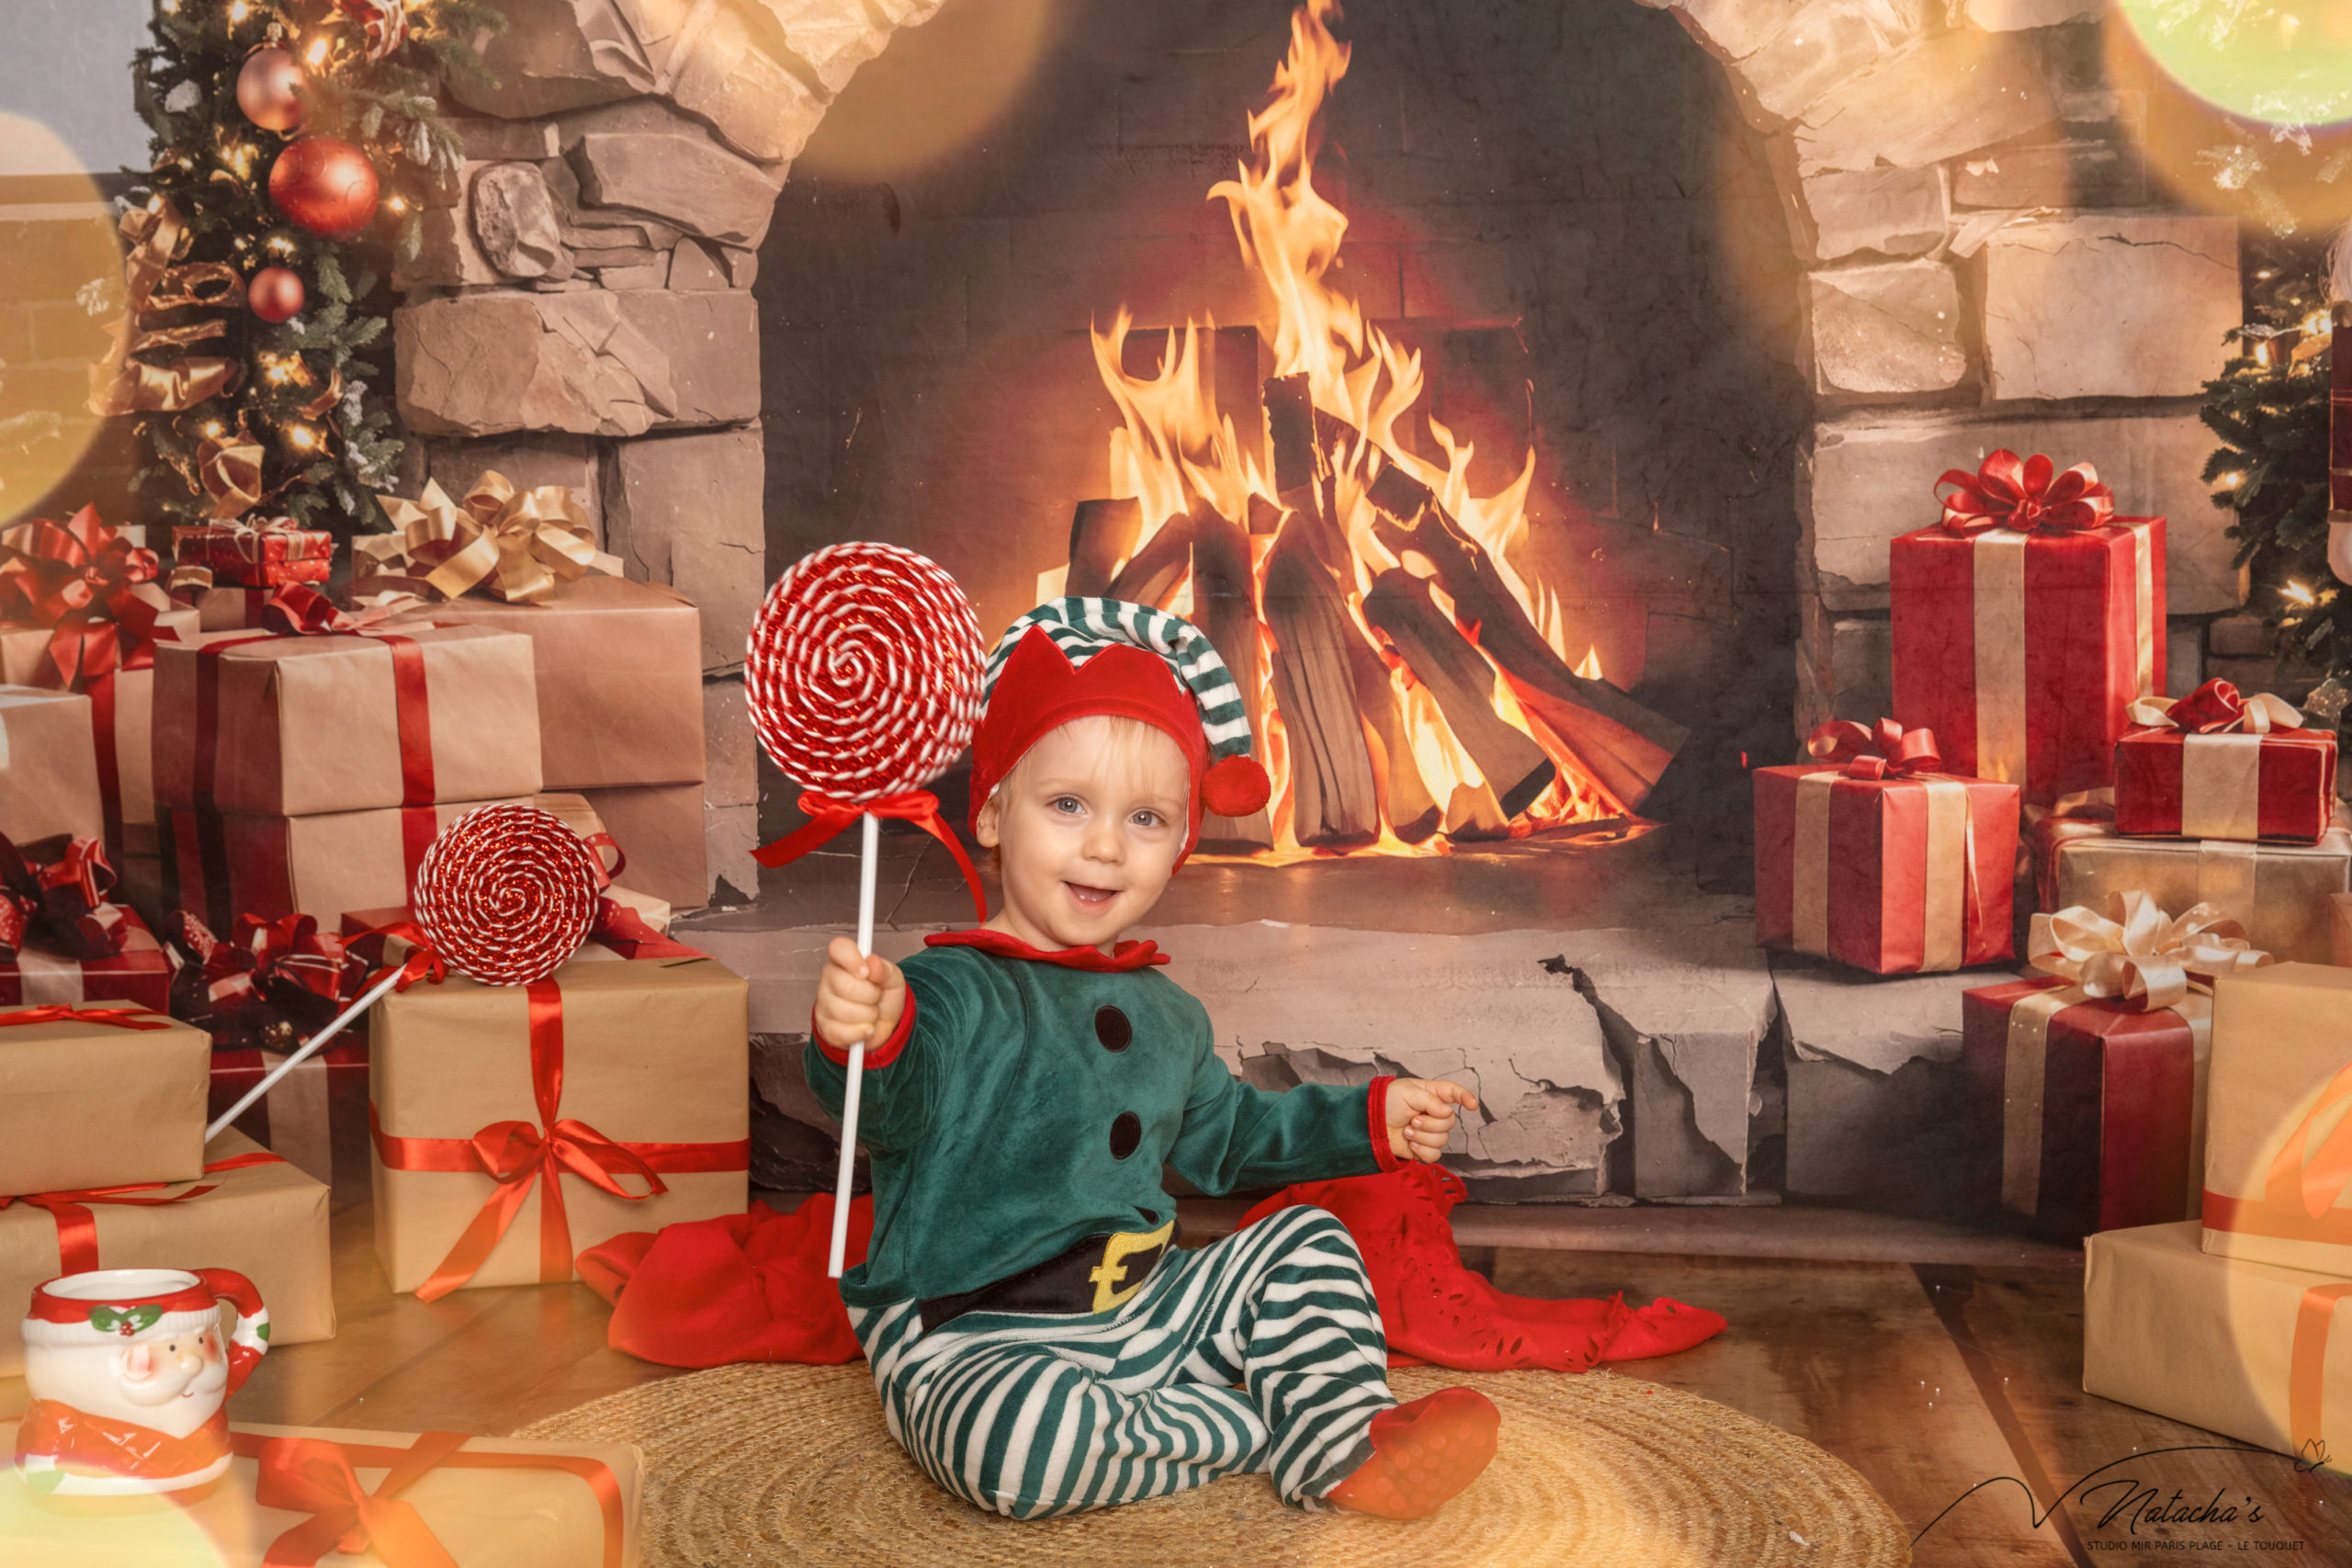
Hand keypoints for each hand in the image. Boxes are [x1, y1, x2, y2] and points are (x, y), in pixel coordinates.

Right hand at [814, 937, 906, 1051]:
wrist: (886, 1026)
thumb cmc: (885, 996)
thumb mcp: (893, 979)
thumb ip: (885, 970)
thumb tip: (873, 962)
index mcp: (843, 960)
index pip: (838, 948)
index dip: (852, 959)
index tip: (866, 972)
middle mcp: (829, 979)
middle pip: (846, 986)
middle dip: (871, 996)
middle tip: (876, 996)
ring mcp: (824, 1004)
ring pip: (846, 1012)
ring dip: (869, 1016)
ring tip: (871, 1012)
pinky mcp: (825, 1028)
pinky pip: (843, 1032)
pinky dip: (861, 1032)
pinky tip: (866, 1028)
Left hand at [1386, 1077, 1477, 1163]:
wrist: (1370, 1124)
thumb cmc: (1386, 1102)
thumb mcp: (1407, 1092)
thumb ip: (1430, 1101)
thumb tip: (1448, 1111)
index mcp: (1432, 1094)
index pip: (1454, 1093)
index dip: (1466, 1097)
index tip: (1472, 1106)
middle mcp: (1434, 1113)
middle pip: (1449, 1122)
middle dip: (1430, 1123)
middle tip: (1412, 1119)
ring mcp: (1430, 1131)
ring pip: (1443, 1139)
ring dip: (1422, 1136)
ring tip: (1407, 1130)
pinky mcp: (1424, 1148)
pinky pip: (1435, 1154)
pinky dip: (1422, 1150)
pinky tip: (1411, 1144)